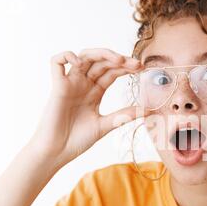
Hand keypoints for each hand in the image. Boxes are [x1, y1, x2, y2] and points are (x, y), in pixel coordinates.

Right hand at [28, 48, 147, 167]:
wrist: (58, 152)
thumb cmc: (78, 140)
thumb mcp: (106, 125)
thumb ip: (125, 116)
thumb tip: (149, 111)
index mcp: (95, 92)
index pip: (112, 72)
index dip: (126, 67)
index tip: (141, 68)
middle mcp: (83, 84)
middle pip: (101, 62)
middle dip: (119, 60)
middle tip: (136, 64)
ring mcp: (70, 83)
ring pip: (83, 56)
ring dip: (101, 53)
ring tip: (118, 60)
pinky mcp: (57, 86)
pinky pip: (56, 62)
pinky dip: (67, 56)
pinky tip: (80, 63)